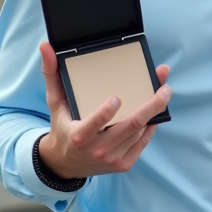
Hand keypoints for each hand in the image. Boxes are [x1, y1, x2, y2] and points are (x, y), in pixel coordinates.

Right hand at [35, 41, 170, 179]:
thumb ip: (51, 74)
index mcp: (79, 135)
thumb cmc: (63, 127)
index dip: (106, 113)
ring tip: (163, 93)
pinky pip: (143, 143)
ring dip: (154, 112)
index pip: (95, 124)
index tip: (117, 98)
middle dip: (151, 106)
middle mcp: (97, 149)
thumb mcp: (55, 103)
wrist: (64, 164)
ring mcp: (112, 159)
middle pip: (130, 126)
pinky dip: (151, 126)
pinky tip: (156, 113)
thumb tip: (46, 47)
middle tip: (165, 89)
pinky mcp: (123, 164)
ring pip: (139, 132)